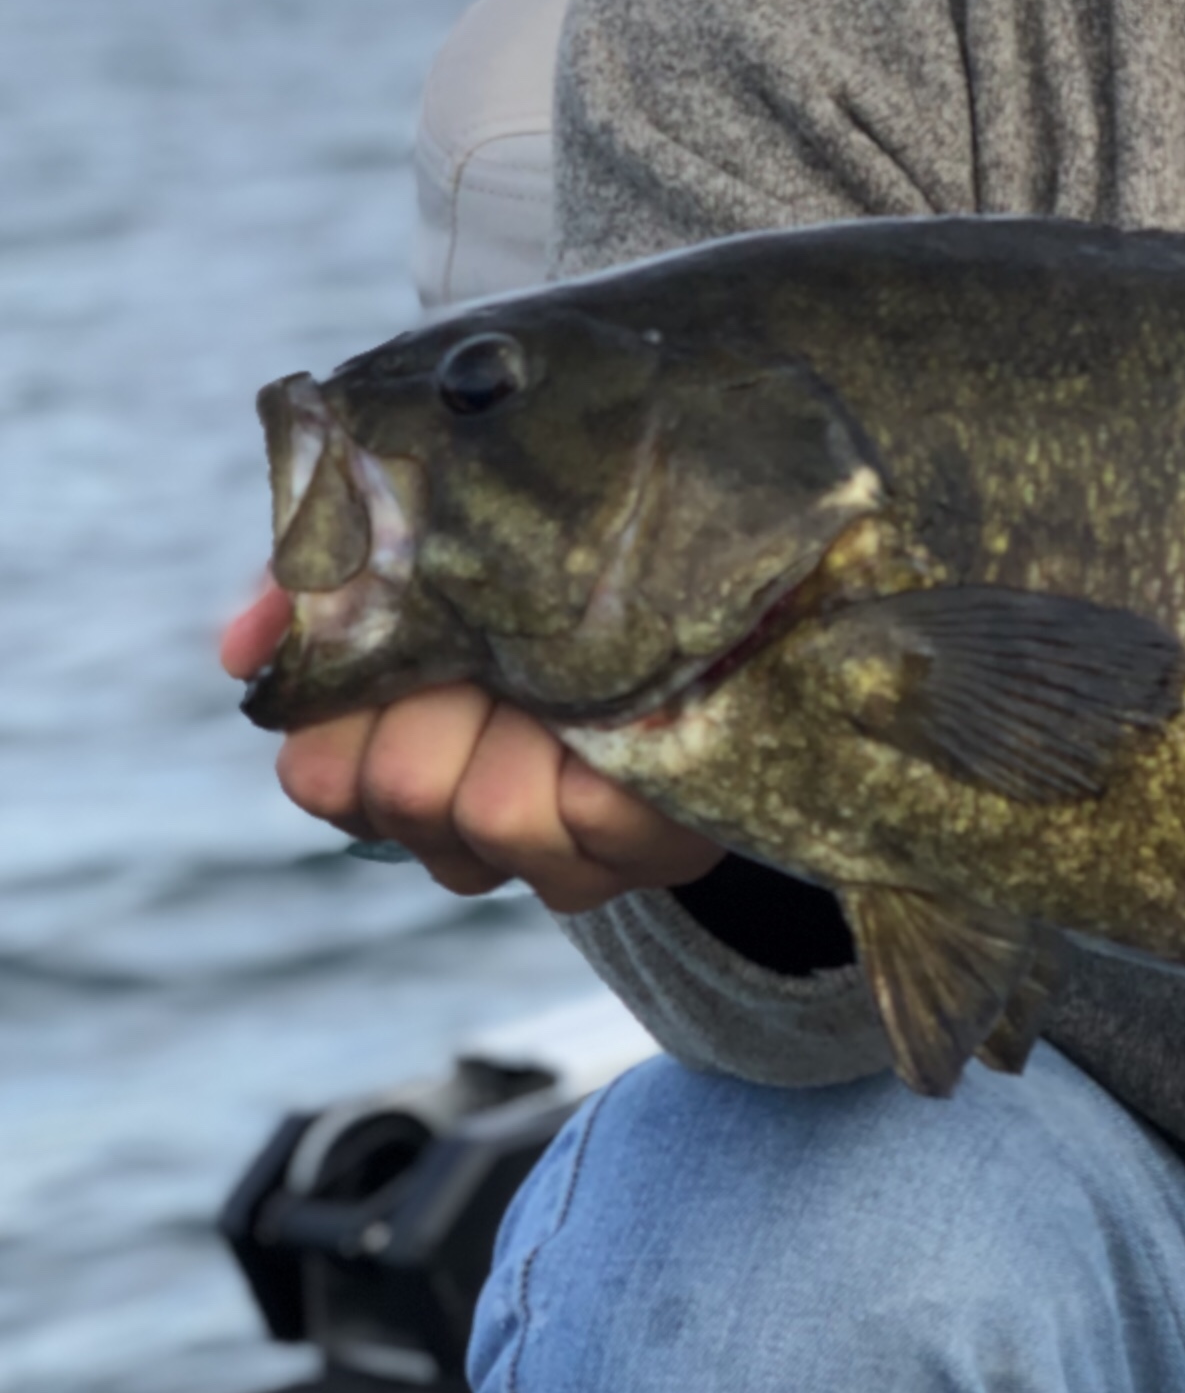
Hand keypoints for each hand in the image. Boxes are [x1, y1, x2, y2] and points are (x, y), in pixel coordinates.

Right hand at [219, 580, 721, 915]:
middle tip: (515, 636)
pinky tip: (645, 703)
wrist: (733, 590)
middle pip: (406, 790)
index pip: (318, 771)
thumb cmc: (559, 557)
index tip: (420, 632)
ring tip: (591, 662)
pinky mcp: (650, 854)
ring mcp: (553, 853)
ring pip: (499, 814)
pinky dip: (623, 747)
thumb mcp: (437, 538)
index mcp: (391, 750)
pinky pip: (601, 819)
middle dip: (458, 698)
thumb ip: (330, 572)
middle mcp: (461, 822)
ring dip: (547, 719)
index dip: (357, 703)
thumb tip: (243, 648)